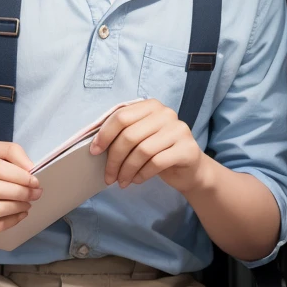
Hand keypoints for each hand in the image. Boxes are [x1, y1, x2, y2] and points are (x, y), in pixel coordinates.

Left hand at [89, 99, 206, 194]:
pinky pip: (156, 163)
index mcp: (151, 105)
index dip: (104, 135)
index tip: (94, 151)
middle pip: (129, 135)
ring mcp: (178, 130)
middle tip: (108, 176)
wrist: (191, 169)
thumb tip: (95, 145)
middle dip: (114, 158)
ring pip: (142, 151)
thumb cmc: (159, 151)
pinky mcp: (187, 149)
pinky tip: (136, 180)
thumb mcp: (141, 137)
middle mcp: (166, 113)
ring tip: (122, 181)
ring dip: (127, 170)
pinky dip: (142, 174)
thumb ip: (123, 133)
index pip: (121, 116)